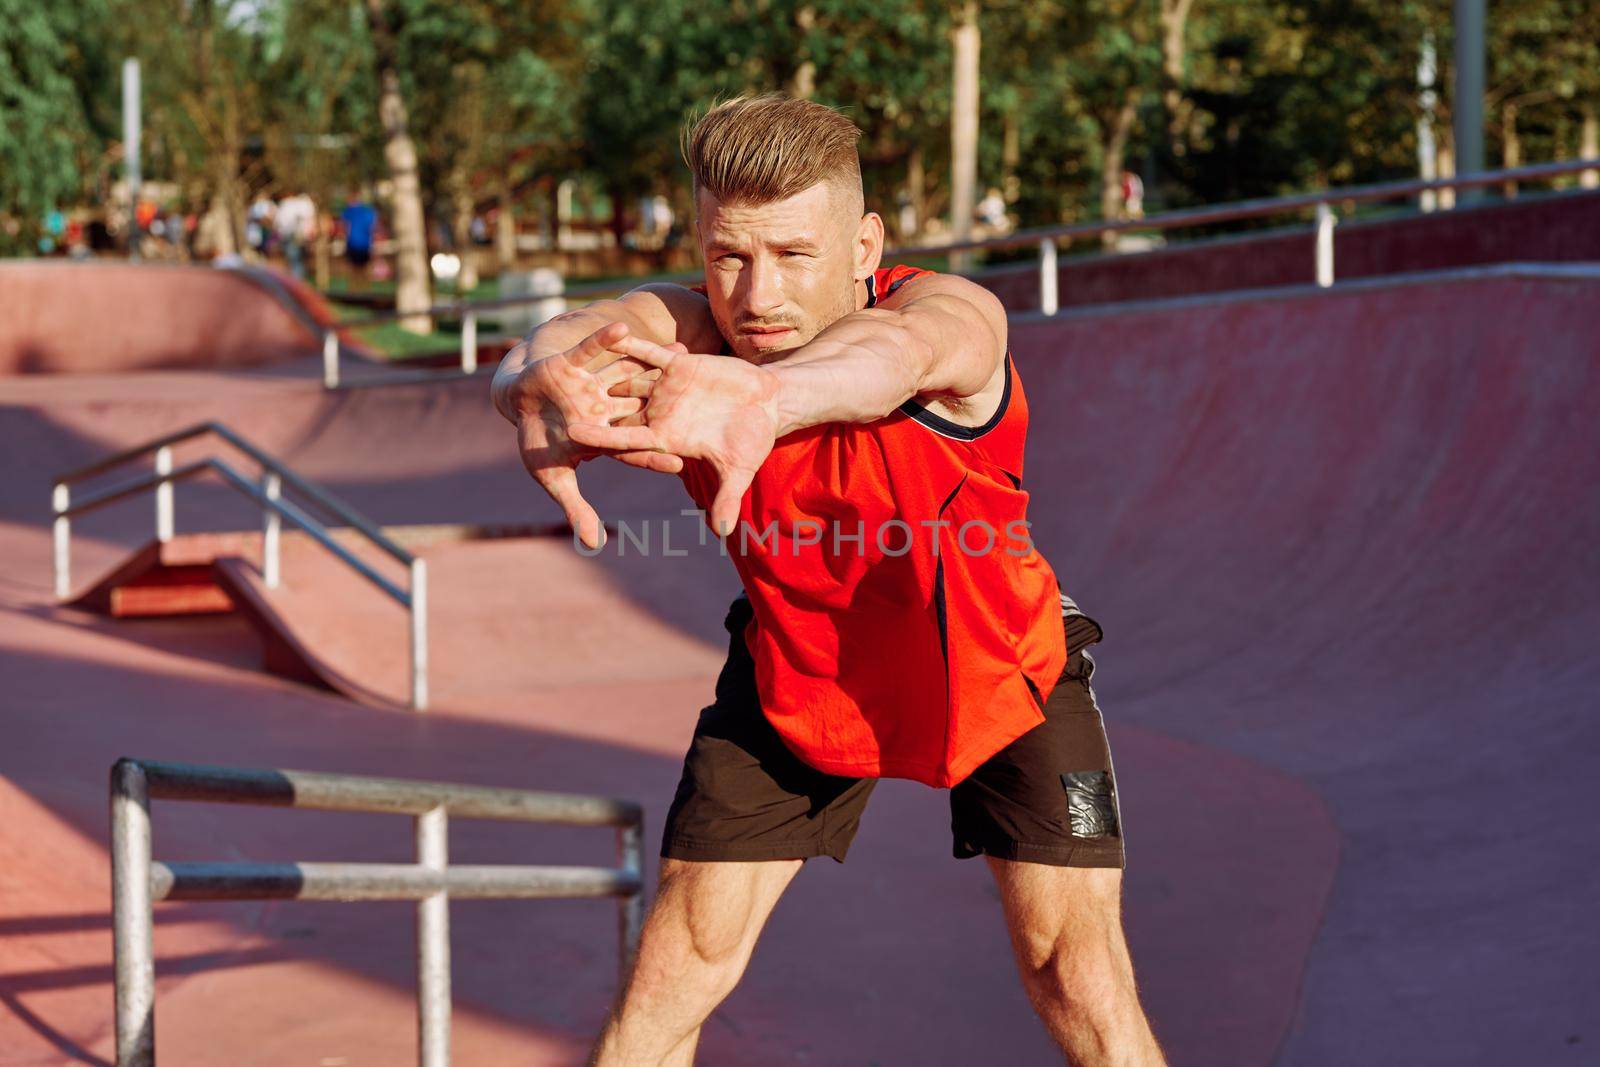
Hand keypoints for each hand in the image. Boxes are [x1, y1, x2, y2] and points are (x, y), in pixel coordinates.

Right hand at [504, 322, 685, 548]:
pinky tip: (624, 328)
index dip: (656, 455)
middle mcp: (606, 406)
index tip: (682, 464)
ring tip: (683, 353)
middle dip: (672, 402)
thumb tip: (593, 544)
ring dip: (652, 363)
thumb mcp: (554, 477)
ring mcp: (592, 383)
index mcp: (606, 434)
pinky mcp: (573, 363)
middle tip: (706, 401)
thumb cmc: (536, 441)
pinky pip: (593, 349)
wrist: (515, 404)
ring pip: (628, 372)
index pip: (635, 447)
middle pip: (644, 405)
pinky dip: (604, 339)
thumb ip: (576, 507)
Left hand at [565, 337, 780, 536]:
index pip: (626, 440)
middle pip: (618, 411)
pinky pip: (649, 353)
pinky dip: (632, 344)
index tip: (572, 435)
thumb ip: (727, 498)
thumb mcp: (738, 469)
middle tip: (557, 400)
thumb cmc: (753, 440)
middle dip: (591, 407)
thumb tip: (723, 532)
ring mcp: (666, 388)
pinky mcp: (678, 365)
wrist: (768, 403)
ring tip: (571, 365)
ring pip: (629, 380)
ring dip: (604, 374)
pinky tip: (609, 333)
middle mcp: (660, 414)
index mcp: (667, 438)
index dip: (601, 437)